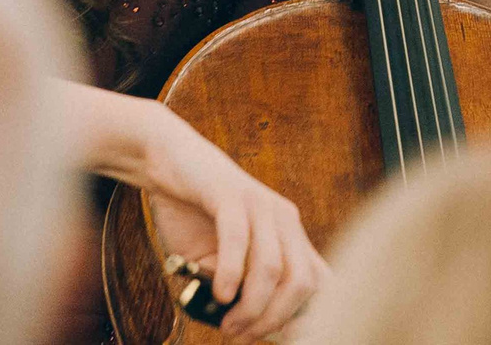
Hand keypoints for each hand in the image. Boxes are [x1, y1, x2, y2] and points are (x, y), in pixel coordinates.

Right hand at [135, 106, 324, 341]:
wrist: (169, 164)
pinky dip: (230, 275)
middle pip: (302, 282)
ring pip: (272, 268)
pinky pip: (239, 240)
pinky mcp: (232, 195)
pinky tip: (220, 295)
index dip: (309, 318)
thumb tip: (255, 331)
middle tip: (242, 334)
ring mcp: (261, 205)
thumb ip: (241, 289)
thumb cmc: (195, 218)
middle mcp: (285, 219)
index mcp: (290, 236)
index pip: (321, 282)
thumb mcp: (225, 262)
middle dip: (274, 319)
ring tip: (227, 323)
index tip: (279, 339)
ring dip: (250, 306)